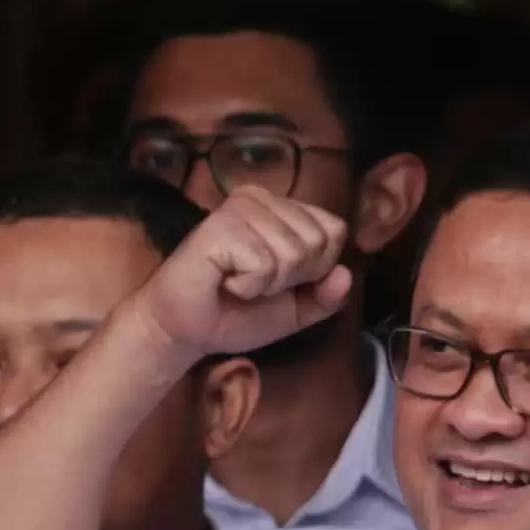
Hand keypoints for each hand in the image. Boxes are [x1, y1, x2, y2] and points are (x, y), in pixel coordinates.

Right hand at [128, 186, 353, 366]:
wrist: (183, 331)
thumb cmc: (233, 314)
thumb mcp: (294, 309)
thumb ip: (325, 296)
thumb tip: (346, 275)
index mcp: (280, 207)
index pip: (333, 230)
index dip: (314, 269)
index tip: (276, 280)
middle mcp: (260, 197)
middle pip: (317, 242)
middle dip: (291, 278)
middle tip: (253, 283)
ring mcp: (240, 208)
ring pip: (293, 254)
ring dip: (266, 285)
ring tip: (236, 282)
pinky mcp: (220, 226)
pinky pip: (264, 264)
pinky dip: (248, 286)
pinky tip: (223, 281)